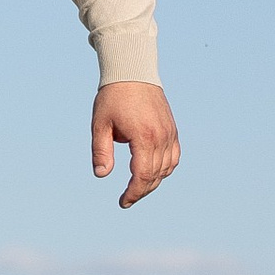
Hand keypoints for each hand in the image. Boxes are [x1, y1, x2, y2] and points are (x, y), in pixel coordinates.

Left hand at [93, 80, 179, 211]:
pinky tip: (153, 173)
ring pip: (167, 168)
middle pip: (155, 175)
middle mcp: (161, 136)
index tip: (123, 202)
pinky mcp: (172, 129)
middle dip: (141, 190)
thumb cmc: (112, 97)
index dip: (134, 192)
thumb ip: (101, 151)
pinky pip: (174, 156)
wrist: (132, 71)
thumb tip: (102, 175)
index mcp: (143, 136)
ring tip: (137, 187)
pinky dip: (165, 168)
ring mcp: (170, 133)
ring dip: (153, 181)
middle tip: (127, 199)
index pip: (143, 175)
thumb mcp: (100, 124)